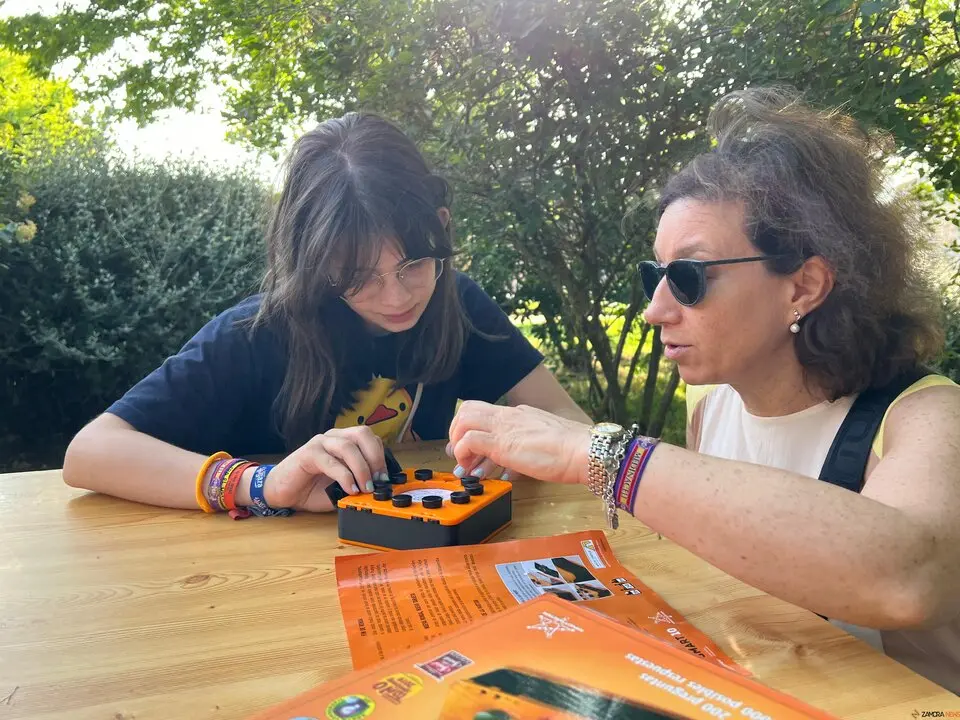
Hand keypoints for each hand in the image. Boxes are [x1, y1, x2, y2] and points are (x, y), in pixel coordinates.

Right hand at [262, 427, 388, 511]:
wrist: (282, 492)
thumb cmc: (312, 488)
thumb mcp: (342, 487)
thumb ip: (358, 483)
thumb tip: (379, 490)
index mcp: (345, 441)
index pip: (370, 439)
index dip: (381, 457)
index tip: (385, 479)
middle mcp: (334, 437)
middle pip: (362, 434)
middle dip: (376, 457)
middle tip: (379, 480)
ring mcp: (320, 443)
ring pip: (348, 446)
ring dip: (361, 468)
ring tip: (365, 488)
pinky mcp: (308, 454)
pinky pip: (331, 461)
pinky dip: (344, 476)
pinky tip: (350, 489)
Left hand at [448, 401, 591, 484]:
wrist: (583, 450)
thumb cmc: (573, 451)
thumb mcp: (546, 441)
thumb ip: (530, 444)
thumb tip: (518, 459)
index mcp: (519, 414)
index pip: (485, 412)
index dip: (472, 428)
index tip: (470, 448)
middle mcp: (509, 415)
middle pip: (468, 409)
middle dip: (457, 431)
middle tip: (460, 453)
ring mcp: (504, 428)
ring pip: (463, 419)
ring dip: (457, 442)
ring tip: (464, 462)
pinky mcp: (501, 444)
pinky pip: (468, 441)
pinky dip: (464, 454)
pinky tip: (472, 469)